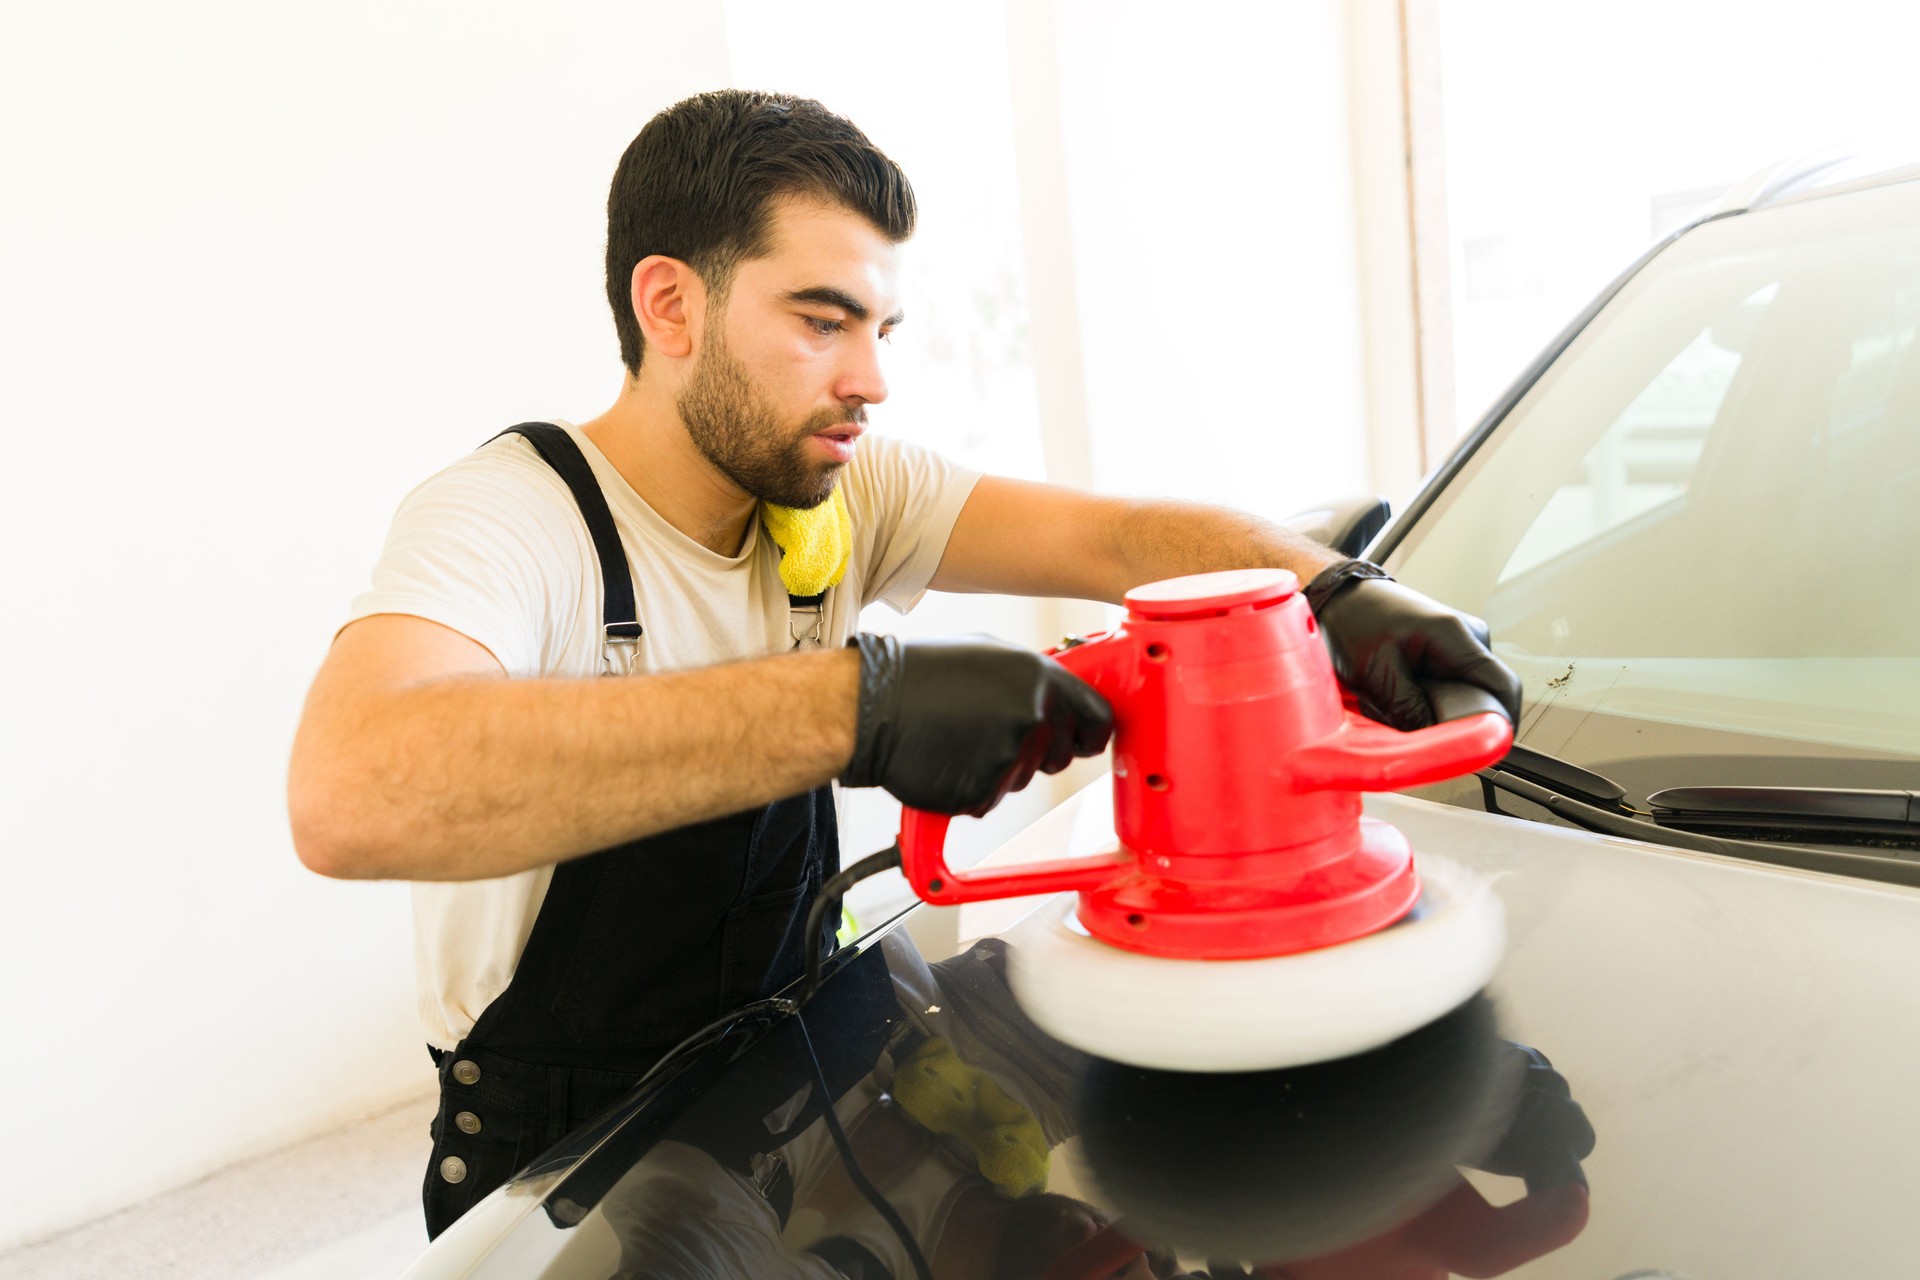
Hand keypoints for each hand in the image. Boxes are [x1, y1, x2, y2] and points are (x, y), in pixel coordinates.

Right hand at [840, 633, 1113, 815]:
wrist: (869, 704)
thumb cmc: (919, 674)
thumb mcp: (987, 654)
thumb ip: (1033, 680)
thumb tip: (1060, 700)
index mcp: (1040, 677)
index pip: (1099, 719)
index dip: (1090, 735)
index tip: (1082, 741)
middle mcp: (1033, 715)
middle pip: (1059, 755)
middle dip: (1034, 752)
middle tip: (989, 733)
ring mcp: (1010, 755)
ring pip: (1021, 777)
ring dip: (997, 767)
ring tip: (957, 737)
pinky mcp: (984, 789)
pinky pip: (989, 798)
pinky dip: (969, 787)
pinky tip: (944, 758)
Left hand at [1306, 563, 1522, 730]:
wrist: (1340, 598)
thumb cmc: (1353, 620)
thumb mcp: (1374, 672)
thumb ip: (1408, 708)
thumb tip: (1437, 740)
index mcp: (1455, 635)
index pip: (1504, 686)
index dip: (1503, 723)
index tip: (1488, 748)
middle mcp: (1467, 636)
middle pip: (1488, 694)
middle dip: (1464, 720)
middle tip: (1430, 734)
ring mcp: (1460, 642)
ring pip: (1468, 692)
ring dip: (1443, 710)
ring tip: (1405, 708)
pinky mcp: (1447, 650)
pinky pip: (1452, 685)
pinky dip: (1432, 699)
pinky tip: (1405, 698)